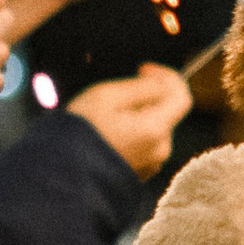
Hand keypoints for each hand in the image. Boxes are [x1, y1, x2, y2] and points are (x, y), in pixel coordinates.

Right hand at [67, 65, 192, 178]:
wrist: (61, 174)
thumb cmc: (80, 133)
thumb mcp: (108, 96)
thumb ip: (141, 87)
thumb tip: (161, 82)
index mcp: (155, 130)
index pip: (182, 97)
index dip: (166, 77)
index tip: (143, 70)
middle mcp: (159, 150)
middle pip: (166, 112)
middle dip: (147, 97)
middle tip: (116, 93)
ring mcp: (151, 164)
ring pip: (154, 128)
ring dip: (138, 115)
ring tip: (107, 116)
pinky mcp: (140, 173)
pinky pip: (144, 145)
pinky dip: (133, 133)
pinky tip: (109, 133)